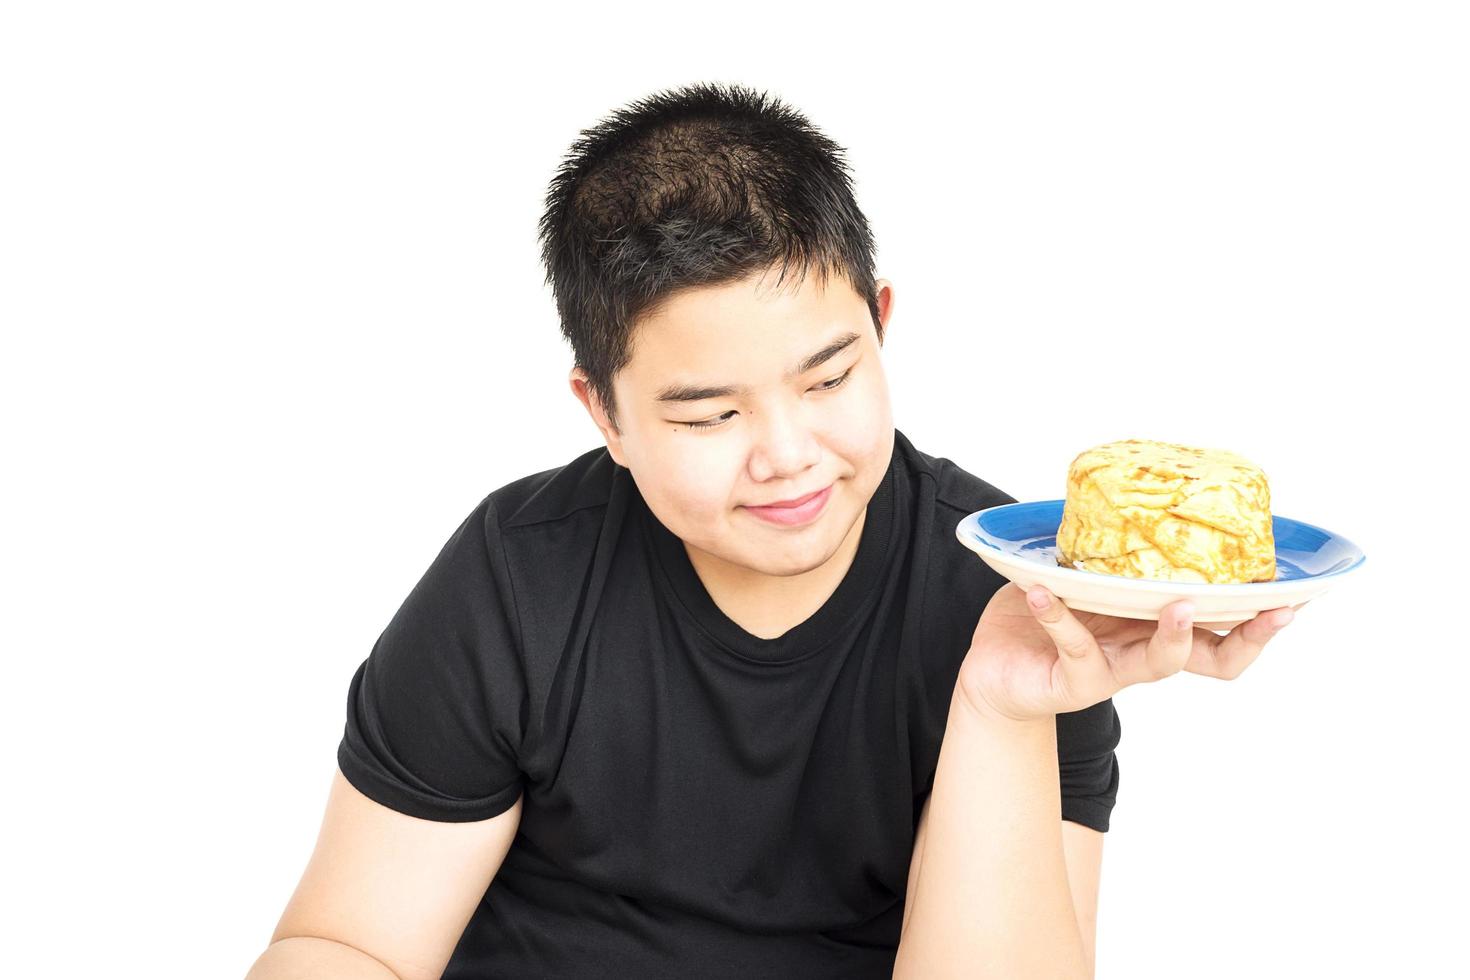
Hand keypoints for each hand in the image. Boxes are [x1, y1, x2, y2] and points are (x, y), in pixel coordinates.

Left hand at [956, 583, 1305, 721]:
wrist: (995, 670)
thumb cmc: (1042, 617)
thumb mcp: (1083, 578)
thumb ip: (1109, 551)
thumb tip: (1134, 494)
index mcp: (1154, 627)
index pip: (1222, 631)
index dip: (1260, 620)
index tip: (1296, 595)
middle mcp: (1143, 654)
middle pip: (1214, 659)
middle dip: (1248, 636)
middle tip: (1272, 610)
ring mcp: (1112, 673)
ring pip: (1159, 663)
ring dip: (1173, 633)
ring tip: (1178, 603)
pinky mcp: (1072, 683)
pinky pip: (1075, 647)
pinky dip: (1058, 617)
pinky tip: (1041, 593)